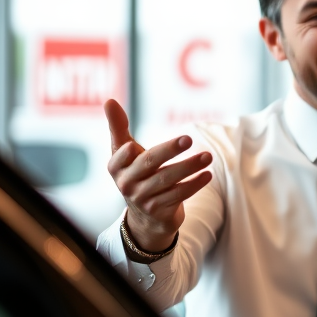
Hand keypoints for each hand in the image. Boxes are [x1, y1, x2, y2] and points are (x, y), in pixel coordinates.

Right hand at [105, 99, 212, 251]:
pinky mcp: (159, 211)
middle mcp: (127, 184)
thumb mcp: (124, 151)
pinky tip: (207, 174)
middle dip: (169, 150)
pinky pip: (179, 195)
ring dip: (189, 167)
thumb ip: (118, 126)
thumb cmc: (136, 173)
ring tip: (208, 156)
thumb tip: (108, 100)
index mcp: (116, 167)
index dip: (126, 153)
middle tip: (188, 138)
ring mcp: (143, 199)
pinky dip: (194, 184)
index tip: (133, 146)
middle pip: (150, 164)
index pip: (121, 156)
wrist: (146, 216)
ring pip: (168, 180)